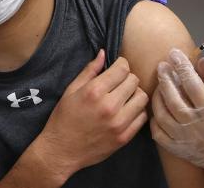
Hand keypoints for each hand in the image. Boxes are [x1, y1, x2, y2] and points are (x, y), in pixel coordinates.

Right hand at [35, 51, 148, 180]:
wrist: (61, 151)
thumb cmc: (63, 119)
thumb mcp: (70, 91)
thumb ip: (89, 71)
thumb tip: (104, 53)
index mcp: (94, 92)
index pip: (123, 68)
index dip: (121, 64)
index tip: (117, 69)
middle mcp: (109, 106)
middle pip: (134, 80)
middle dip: (127, 78)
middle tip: (119, 84)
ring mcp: (119, 123)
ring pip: (142, 97)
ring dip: (135, 94)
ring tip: (124, 97)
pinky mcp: (124, 137)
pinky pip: (142, 117)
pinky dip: (137, 111)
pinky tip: (126, 111)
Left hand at [151, 49, 203, 175]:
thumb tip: (202, 62)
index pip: (193, 84)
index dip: (182, 66)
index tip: (175, 54)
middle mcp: (195, 127)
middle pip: (173, 97)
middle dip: (165, 77)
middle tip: (162, 65)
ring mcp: (184, 139)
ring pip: (162, 113)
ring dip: (158, 95)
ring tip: (160, 83)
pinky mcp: (177, 148)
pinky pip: (158, 132)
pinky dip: (155, 118)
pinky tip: (159, 107)